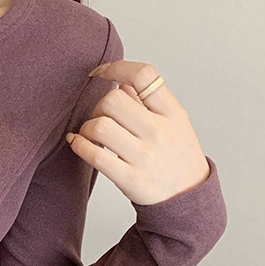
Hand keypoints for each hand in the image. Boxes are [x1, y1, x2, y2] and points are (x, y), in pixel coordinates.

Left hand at [66, 60, 210, 205]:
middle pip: (113, 99)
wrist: (188, 197)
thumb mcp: (174, 123)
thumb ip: (148, 102)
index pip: (144, 75)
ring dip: (87, 127)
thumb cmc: (177, 157)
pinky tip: (77, 143)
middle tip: (100, 117)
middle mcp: (160, 131)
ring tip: (91, 134)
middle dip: (98, 105)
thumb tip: (120, 82)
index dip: (115, 67)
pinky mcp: (130, 179)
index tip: (100, 72)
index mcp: (173, 112)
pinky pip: (94, 155)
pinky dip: (79, 145)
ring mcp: (145, 156)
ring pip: (100, 126)